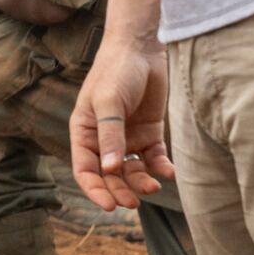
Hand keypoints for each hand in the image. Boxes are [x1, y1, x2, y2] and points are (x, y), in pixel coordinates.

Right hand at [71, 34, 173, 208]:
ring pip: (132, 171)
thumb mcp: (109, 102)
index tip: (109, 206)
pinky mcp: (149, 133)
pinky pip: (154, 159)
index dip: (94, 190)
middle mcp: (105, 139)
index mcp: (85, 132)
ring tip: (153, 186)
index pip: (85, 169)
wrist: (143, 48)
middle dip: (120, 191)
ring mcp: (128, 137)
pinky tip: (168, 173)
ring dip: (140, 182)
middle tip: (133, 203)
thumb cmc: (116, 70)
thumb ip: (110, 136)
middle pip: (109, 176)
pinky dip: (160, 168)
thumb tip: (110, 170)